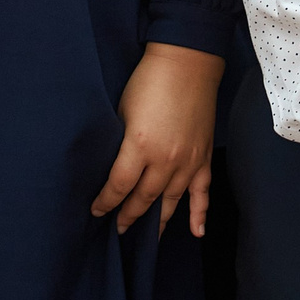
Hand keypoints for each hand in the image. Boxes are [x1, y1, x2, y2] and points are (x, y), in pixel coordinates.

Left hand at [92, 42, 223, 234]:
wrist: (187, 61)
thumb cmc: (149, 80)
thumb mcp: (123, 110)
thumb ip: (121, 143)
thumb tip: (115, 166)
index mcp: (139, 145)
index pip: (119, 186)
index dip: (106, 202)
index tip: (96, 211)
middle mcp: (165, 159)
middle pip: (143, 198)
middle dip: (128, 215)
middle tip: (117, 228)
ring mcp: (188, 161)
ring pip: (170, 201)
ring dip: (156, 221)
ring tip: (144, 238)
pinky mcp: (203, 157)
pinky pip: (202, 193)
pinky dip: (199, 214)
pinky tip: (194, 231)